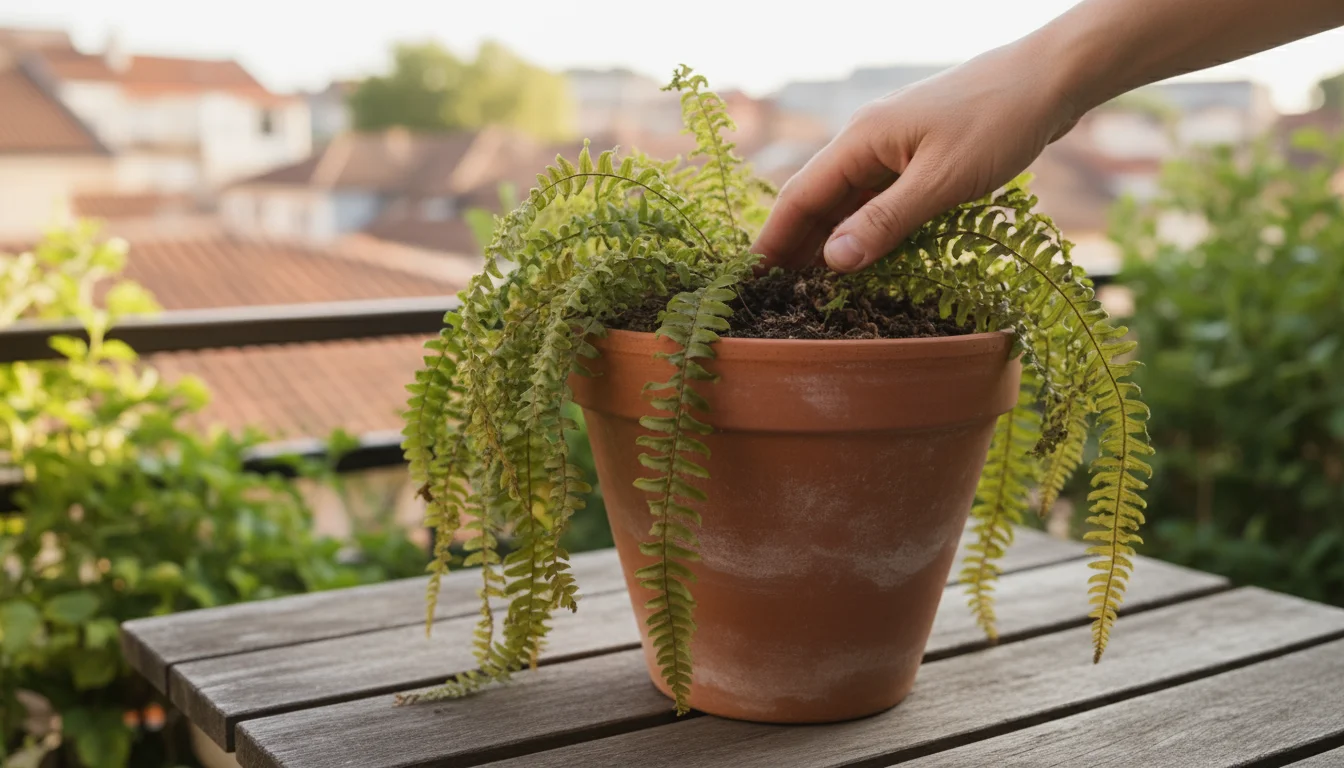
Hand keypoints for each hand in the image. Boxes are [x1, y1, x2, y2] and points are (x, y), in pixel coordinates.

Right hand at [752, 40, 1079, 273]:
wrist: (1049, 80)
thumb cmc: (998, 122)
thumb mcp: (942, 181)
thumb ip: (886, 222)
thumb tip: (833, 261)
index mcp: (861, 140)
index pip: (800, 196)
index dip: (773, 240)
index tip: (751, 281)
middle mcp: (867, 141)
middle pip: (818, 200)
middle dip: (795, 246)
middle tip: (776, 297)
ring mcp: (892, 148)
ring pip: (848, 201)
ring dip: (830, 241)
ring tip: (811, 287)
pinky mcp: (918, 156)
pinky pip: (878, 198)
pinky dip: (864, 229)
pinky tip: (862, 257)